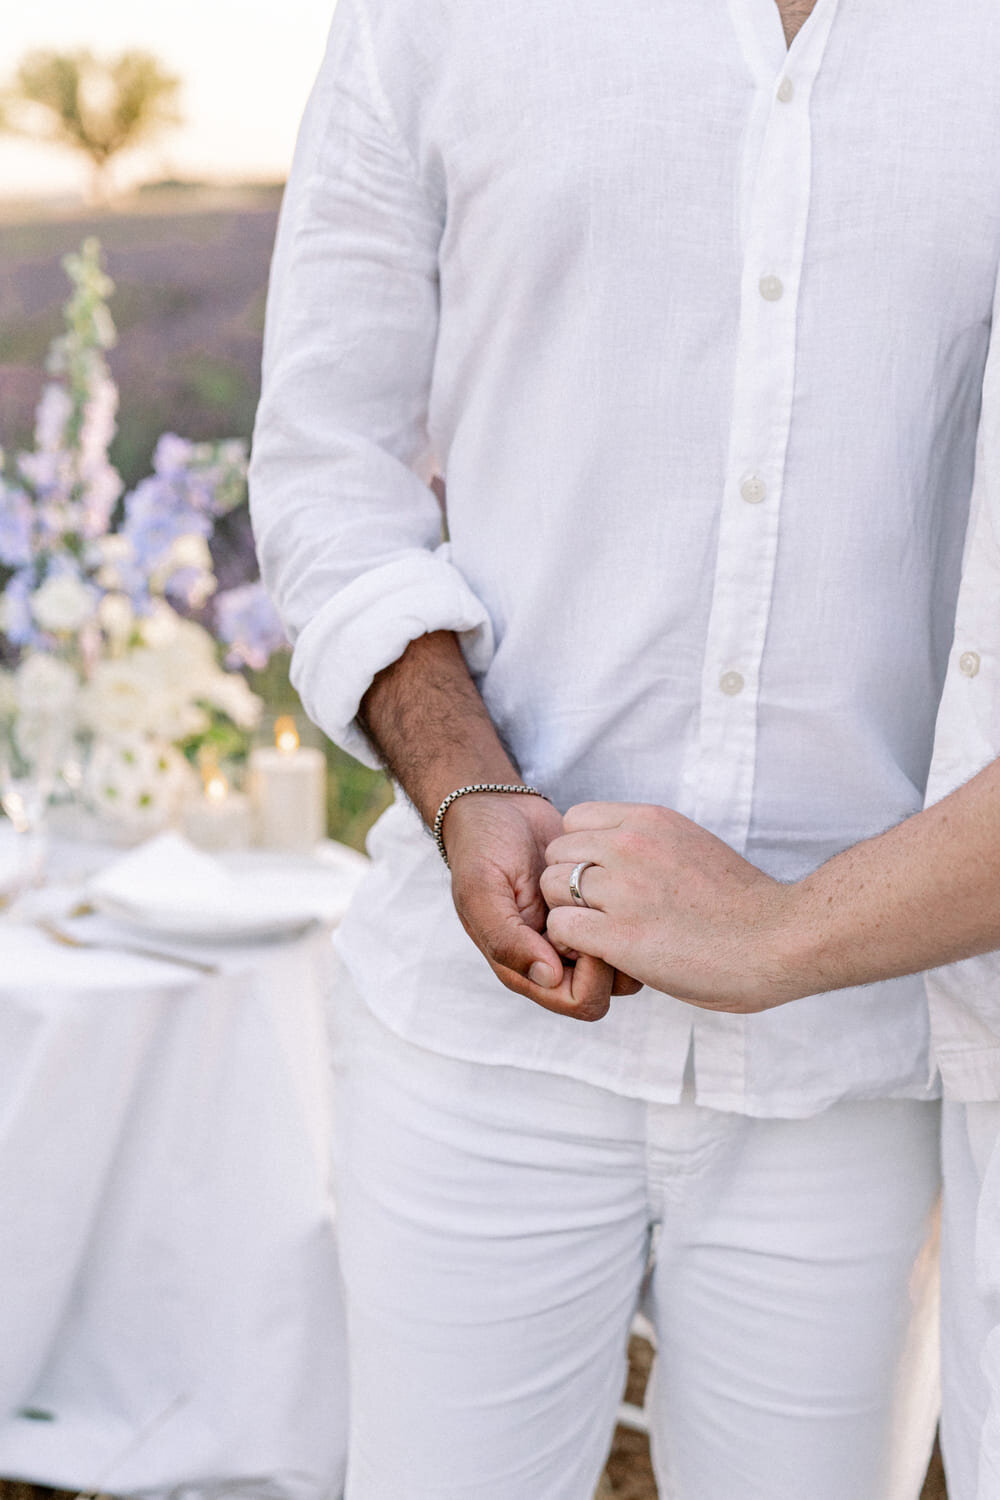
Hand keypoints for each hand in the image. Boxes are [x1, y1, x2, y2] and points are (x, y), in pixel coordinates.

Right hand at [444, 793, 641, 1021]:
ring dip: (625, 932)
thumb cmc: (482, 848)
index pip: (580, 1001)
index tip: (586, 935)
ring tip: (610, 897)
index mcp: (525, 967)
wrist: (498, 809)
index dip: (591, 976)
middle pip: (610, 990)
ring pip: (626, 962)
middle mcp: (555, 959)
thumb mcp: (482, 890)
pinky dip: (629, 910)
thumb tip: (548, 977)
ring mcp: (579, 934)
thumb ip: (506, 939)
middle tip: (604, 914)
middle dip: (615, 956)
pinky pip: (628, 927)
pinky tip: (616, 882)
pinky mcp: (596, 908)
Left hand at [541, 802, 800, 1013]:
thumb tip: (617, 855)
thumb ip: (650, 844)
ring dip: (566, 914)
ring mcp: (624, 888)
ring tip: (597, 935)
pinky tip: (601, 954)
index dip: (579, 853)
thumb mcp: (692, 845)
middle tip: (596, 914)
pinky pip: (560, 926)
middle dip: (566, 885)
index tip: (601, 881)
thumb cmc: (742, 904)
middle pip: (556, 853)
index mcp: (650, 820)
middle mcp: (631, 845)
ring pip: (549, 887)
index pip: (575, 820)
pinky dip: (571, 943)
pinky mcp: (620, 934)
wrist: (781, 939)